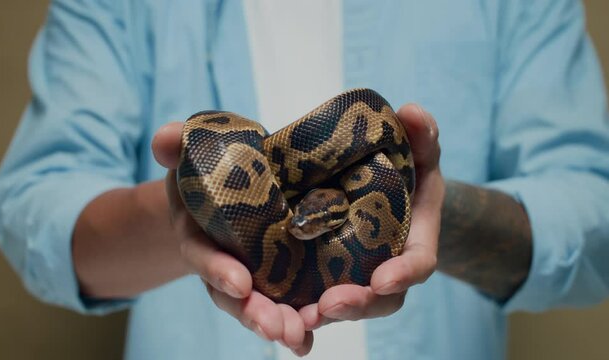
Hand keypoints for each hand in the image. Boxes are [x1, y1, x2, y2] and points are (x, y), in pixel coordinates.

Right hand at [152, 123, 313, 355]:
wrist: (224, 188)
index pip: (203, 254)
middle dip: (252, 313)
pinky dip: (297, 324)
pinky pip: (286, 302)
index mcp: (199, 232)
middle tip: (276, 329)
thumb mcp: (190, 154)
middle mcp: (221, 261)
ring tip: (298, 338)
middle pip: (232, 294)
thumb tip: (165, 139)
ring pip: (260, 305)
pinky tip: (309, 339)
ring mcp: (249, 272)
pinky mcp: (277, 276)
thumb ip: (177, 145)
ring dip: (279, 324)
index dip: (217, 270)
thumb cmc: (208, 170)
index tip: (240, 284)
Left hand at [299, 103, 443, 328]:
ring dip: (326, 315)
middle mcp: (389, 264)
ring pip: (349, 305)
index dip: (403, 274)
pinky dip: (303, 311)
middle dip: (359, 305)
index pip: (418, 262)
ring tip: (300, 318)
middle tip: (330, 304)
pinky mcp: (331, 273)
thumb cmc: (405, 169)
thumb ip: (422, 135)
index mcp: (414, 238)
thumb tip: (413, 112)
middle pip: (381, 297)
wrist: (383, 188)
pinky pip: (320, 299)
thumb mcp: (419, 150)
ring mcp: (360, 273)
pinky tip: (280, 312)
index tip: (383, 279)